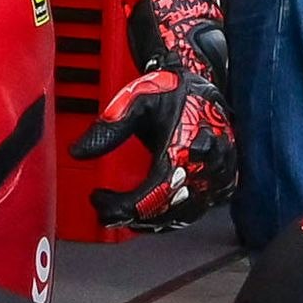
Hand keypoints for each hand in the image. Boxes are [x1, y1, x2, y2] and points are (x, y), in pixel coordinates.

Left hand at [68, 0, 236, 229]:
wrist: (203, 82)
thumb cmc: (171, 90)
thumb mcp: (136, 101)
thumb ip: (109, 128)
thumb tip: (78, 151)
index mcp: (187, 146)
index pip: (154, 194)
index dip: (123, 206)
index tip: (99, 200)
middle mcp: (207, 166)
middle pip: (167, 211)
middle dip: (132, 216)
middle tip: (106, 209)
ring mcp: (219, 177)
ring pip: (182, 217)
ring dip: (150, 220)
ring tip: (124, 212)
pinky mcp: (223, 183)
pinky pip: (196, 211)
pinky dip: (170, 217)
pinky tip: (150, 212)